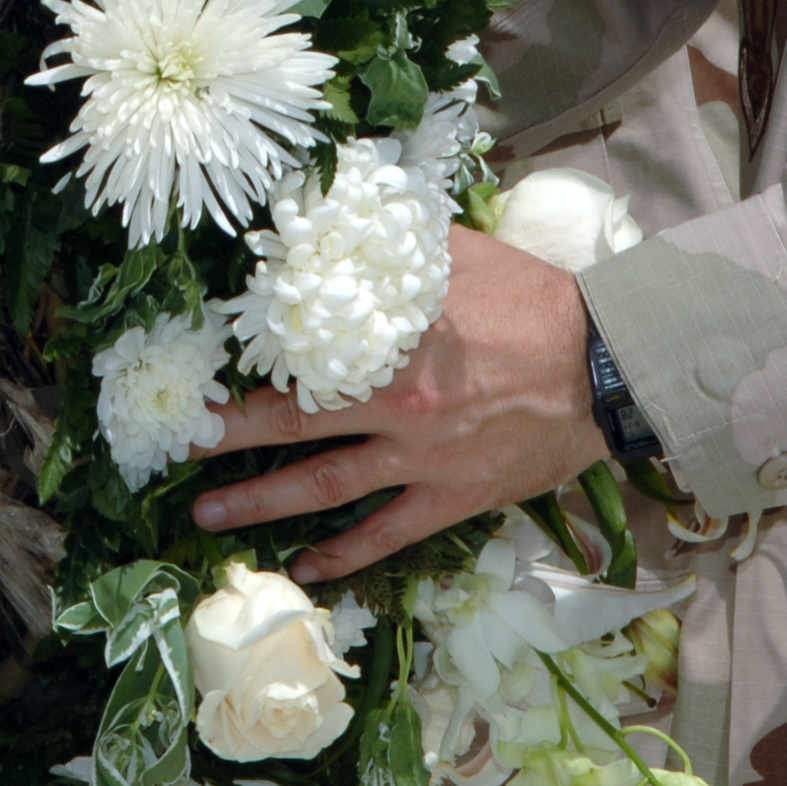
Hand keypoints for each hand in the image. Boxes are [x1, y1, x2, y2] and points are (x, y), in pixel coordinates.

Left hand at [187, 230, 604, 584]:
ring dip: (261, 502)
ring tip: (207, 513)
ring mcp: (422, 460)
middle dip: (229, 436)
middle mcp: (397, 407)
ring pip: (324, 488)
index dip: (245, 367)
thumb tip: (338, 217)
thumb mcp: (461, 253)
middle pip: (294, 424)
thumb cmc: (534, 301)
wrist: (607, 368)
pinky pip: (386, 535)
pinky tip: (304, 568)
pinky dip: (342, 556)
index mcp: (393, 343)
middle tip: (180, 443)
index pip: (299, 356)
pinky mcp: (452, 498)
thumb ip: (395, 246)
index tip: (199, 374)